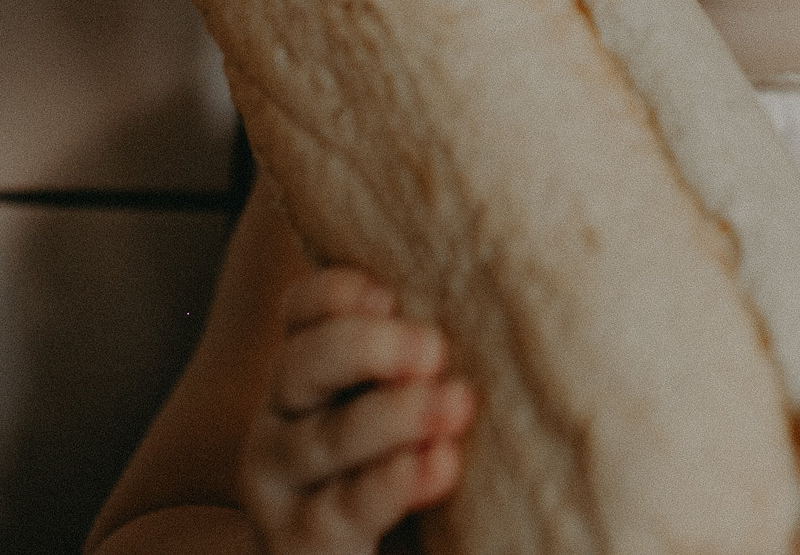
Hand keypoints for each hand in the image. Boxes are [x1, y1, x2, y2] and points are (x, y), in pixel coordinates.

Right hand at [241, 267, 477, 554]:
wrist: (376, 553)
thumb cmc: (404, 458)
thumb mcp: (407, 391)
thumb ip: (426, 351)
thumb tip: (515, 273)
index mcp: (312, 366)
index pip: (305, 309)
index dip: (337, 293)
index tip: (389, 296)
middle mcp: (286, 414)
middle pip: (305, 363)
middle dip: (368, 348)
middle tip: (435, 349)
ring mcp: (283, 481)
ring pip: (327, 438)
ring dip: (393, 416)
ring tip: (456, 404)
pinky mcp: (300, 540)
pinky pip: (343, 508)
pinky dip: (392, 485)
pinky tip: (439, 466)